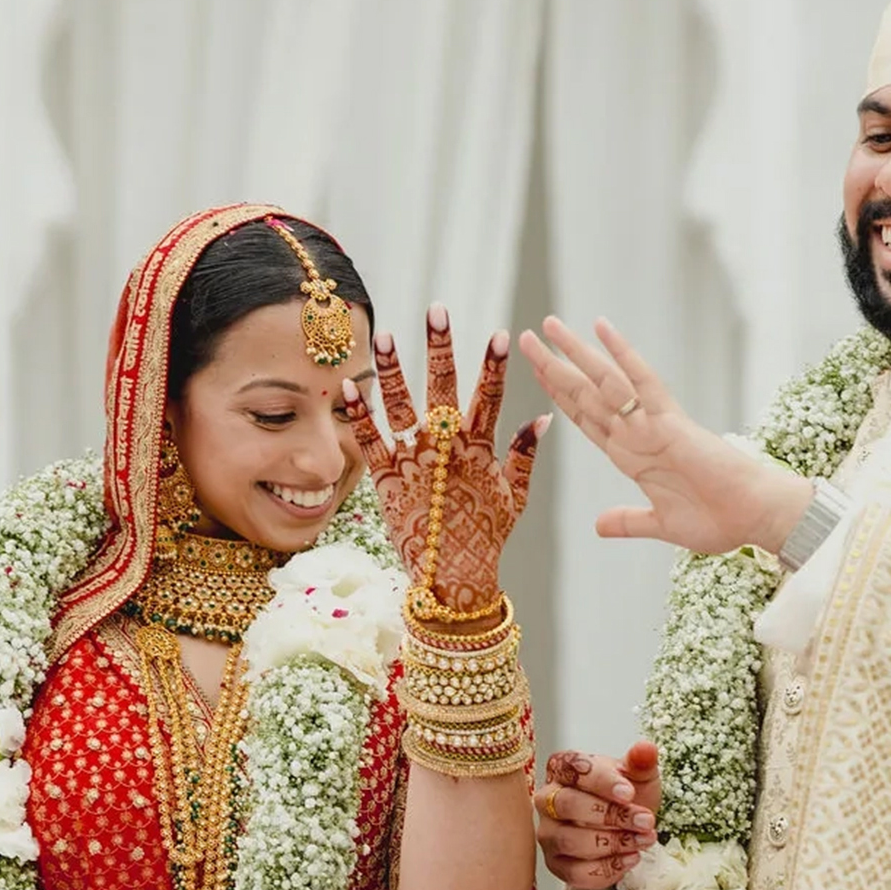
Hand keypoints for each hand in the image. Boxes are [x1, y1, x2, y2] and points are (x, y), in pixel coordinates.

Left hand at [344, 307, 547, 610]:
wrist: (451, 579)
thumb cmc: (486, 539)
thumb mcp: (515, 497)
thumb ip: (525, 454)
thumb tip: (542, 417)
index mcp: (480, 450)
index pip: (491, 397)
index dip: (495, 365)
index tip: (501, 333)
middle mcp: (446, 449)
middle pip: (444, 388)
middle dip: (441, 347)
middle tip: (437, 311)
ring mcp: (414, 462)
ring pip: (401, 406)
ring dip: (391, 368)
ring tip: (383, 334)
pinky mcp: (385, 479)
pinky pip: (369, 440)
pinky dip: (358, 413)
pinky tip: (347, 385)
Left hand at [519, 316, 813, 555]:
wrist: (754, 518)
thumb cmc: (719, 520)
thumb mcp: (660, 524)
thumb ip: (629, 520)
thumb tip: (599, 525)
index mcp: (632, 457)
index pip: (586, 419)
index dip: (559, 396)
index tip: (538, 374)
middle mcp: (637, 435)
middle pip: (586, 394)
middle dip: (555, 367)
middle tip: (526, 339)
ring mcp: (652, 425)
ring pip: (604, 382)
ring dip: (574, 354)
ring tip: (548, 326)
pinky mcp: (671, 423)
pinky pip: (642, 382)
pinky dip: (622, 354)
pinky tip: (602, 327)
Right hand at [535, 742, 661, 888]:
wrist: (626, 826)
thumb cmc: (626, 796)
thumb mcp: (639, 776)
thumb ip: (641, 762)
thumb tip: (646, 749)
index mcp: (564, 768)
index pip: (574, 769)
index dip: (601, 782)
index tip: (629, 793)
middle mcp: (547, 799)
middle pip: (566, 804)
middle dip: (609, 815)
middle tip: (644, 820)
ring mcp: (548, 833)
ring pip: (569, 840)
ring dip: (612, 843)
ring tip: (643, 840)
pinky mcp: (555, 863)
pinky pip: (574, 872)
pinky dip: (607, 869)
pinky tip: (630, 858)